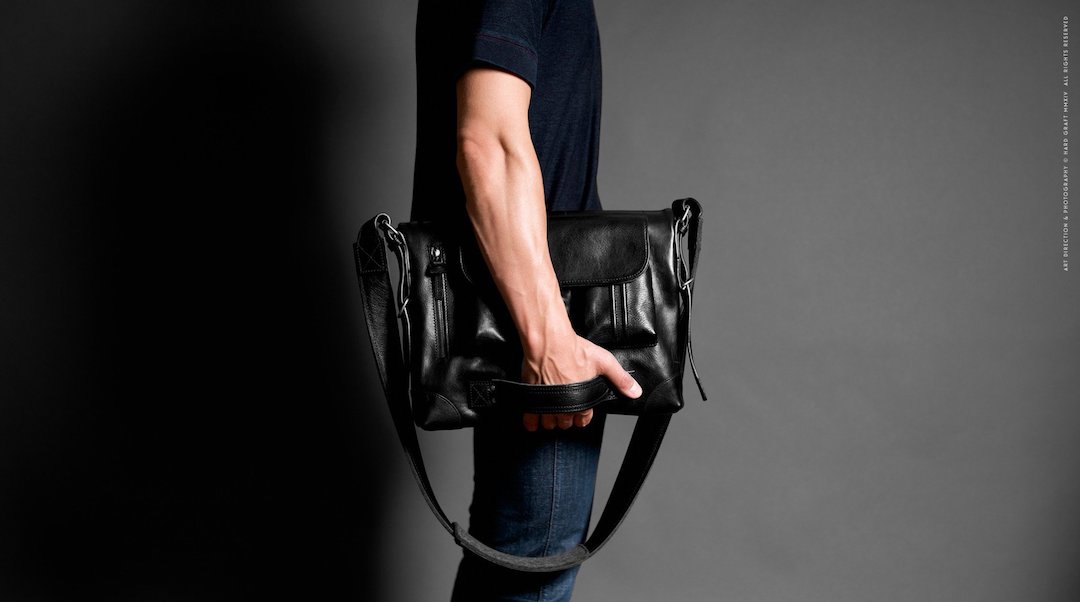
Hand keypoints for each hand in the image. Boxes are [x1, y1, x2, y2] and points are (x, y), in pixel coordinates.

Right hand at [520, 331, 641, 431]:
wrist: (550, 342)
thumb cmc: (575, 350)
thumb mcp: (604, 363)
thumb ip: (621, 379)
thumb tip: (636, 392)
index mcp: (583, 401)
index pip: (583, 420)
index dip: (582, 416)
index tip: (579, 412)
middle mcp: (565, 407)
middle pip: (565, 423)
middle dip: (566, 418)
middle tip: (565, 408)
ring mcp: (548, 404)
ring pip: (549, 423)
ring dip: (550, 419)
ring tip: (551, 411)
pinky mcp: (532, 398)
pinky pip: (530, 418)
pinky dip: (532, 422)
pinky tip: (534, 421)